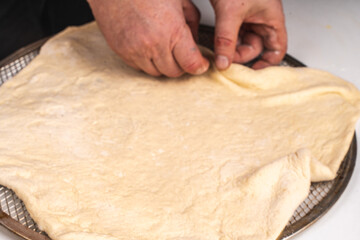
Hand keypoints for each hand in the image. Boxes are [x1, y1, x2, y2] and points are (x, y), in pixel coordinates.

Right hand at [87, 0, 208, 76]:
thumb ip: (192, 22)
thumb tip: (196, 42)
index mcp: (171, 30)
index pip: (191, 64)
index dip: (199, 66)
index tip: (201, 64)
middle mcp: (153, 44)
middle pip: (174, 72)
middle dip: (182, 65)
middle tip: (184, 55)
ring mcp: (135, 50)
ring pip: (156, 73)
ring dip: (163, 65)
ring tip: (165, 49)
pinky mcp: (122, 52)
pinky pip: (139, 67)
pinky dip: (147, 61)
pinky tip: (149, 47)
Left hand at [210, 0, 286, 69]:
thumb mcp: (231, 11)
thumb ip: (226, 39)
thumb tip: (223, 61)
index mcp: (271, 18)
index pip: (277, 49)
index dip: (266, 63)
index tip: (251, 72)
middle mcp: (261, 19)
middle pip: (255, 48)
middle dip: (240, 55)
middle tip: (225, 59)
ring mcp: (248, 17)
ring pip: (241, 41)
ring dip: (229, 48)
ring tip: (217, 51)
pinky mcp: (234, 13)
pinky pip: (231, 33)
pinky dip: (223, 40)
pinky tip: (214, 43)